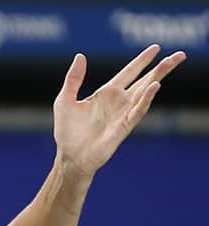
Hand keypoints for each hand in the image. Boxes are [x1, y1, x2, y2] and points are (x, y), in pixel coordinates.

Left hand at [53, 44, 185, 177]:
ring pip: (146, 91)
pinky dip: (146, 98)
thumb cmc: (67, 132)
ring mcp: (123, 114)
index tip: (156, 47)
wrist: (69, 157)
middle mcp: (118, 102)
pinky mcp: (124, 126)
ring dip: (159, 77)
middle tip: (180, 55)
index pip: (129, 72)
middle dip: (162, 67)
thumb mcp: (65, 100)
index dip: (142, 60)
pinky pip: (138, 110)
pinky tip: (154, 86)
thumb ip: (73, 79)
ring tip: (172, 62)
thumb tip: (80, 56)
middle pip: (145, 80)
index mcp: (106, 94)